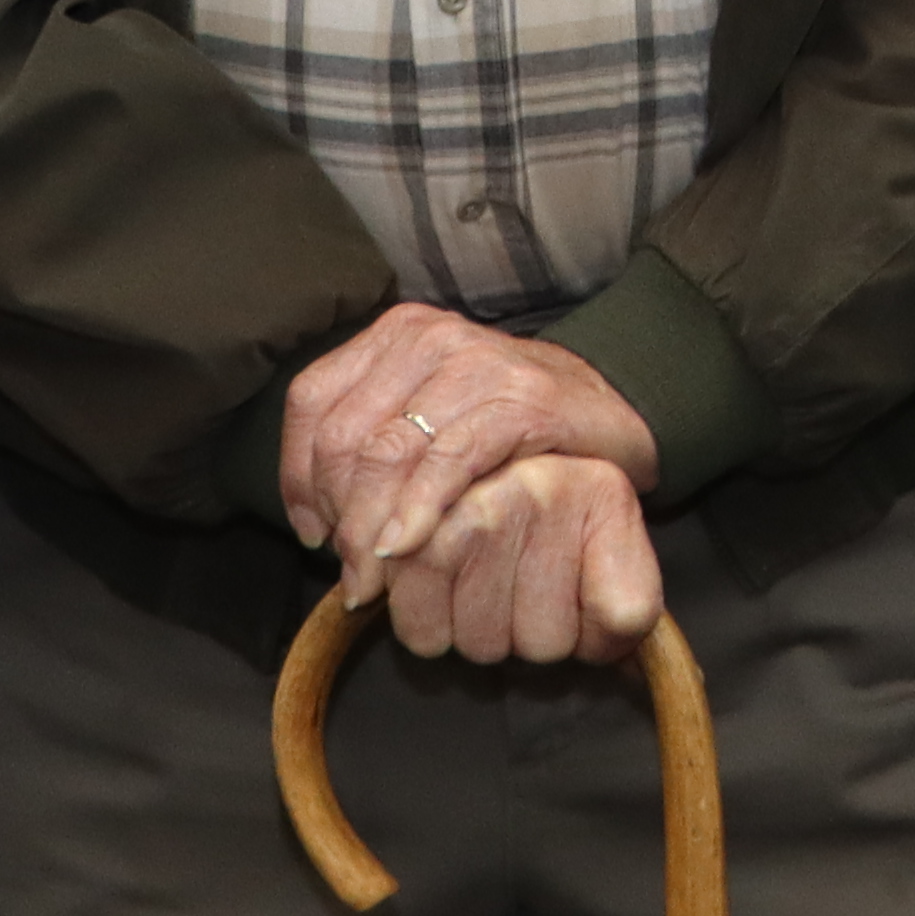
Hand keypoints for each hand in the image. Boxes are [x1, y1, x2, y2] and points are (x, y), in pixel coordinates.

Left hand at [281, 308, 669, 666]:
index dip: (299, 476)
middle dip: (339, 517)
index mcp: (397, 336)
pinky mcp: (522, 400)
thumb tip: (312, 518)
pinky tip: (408, 548)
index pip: (314, 401)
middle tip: (352, 574)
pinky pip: (448, 462)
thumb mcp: (433, 418)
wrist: (614, 408)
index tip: (314, 533)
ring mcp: (477, 363)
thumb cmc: (514, 426)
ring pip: (388, 452)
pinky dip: (418, 511)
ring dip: (370, 528)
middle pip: (346, 436)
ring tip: (375, 579)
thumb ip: (374, 447)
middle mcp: (430, 339)